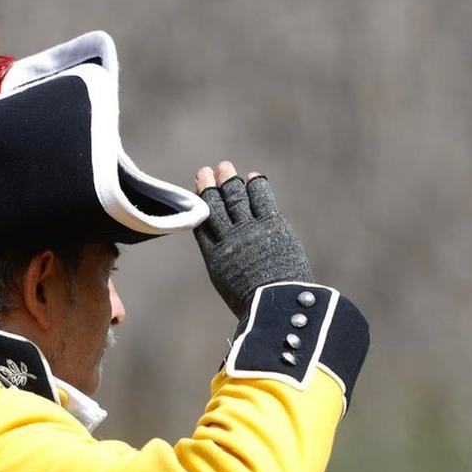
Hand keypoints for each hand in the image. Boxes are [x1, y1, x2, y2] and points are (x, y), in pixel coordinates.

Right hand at [192, 162, 310, 318]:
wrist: (275, 303)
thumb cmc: (256, 305)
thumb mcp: (232, 289)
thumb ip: (229, 271)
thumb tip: (233, 268)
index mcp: (214, 258)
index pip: (202, 226)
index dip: (199, 206)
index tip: (196, 192)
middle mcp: (228, 240)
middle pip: (215, 207)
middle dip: (210, 187)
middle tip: (205, 171)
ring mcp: (249, 230)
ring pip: (235, 199)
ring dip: (230, 180)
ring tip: (224, 166)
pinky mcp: (271, 225)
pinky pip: (262, 199)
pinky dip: (257, 186)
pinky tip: (254, 176)